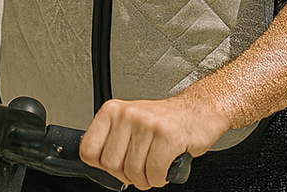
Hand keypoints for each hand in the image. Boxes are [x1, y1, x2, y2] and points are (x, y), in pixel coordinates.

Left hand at [79, 93, 229, 189]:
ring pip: (133, 173)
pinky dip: (161, 176)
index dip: (102, 165)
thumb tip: (93, 164)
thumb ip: (111, 141)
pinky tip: (167, 163)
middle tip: (141, 163)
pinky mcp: (167, 136)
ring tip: (156, 162)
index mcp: (113, 110)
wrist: (198, 111)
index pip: (88, 150)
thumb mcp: (130, 124)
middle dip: (127, 173)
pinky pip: (154, 173)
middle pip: (111, 166)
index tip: (116, 161)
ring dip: (147, 177)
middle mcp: (128, 114)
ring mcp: (147, 124)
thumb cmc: (164, 121)